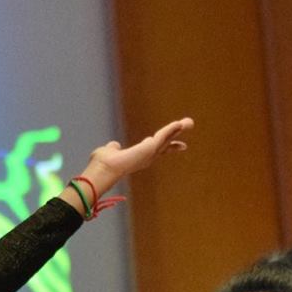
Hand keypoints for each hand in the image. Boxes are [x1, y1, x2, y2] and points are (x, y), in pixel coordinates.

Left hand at [79, 116, 194, 198]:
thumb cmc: (102, 164)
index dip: (168, 145)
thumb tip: (114, 146)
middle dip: (176, 133)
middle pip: (166, 143)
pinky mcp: (150, 148)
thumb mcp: (110, 152)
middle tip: (189, 123)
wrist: (103, 169)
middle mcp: (147, 157)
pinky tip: (179, 123)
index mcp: (139, 157)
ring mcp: (149, 153)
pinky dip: (171, 129)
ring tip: (189, 121)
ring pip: (166, 138)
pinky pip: (163, 135)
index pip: (157, 150)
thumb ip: (114, 148)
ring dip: (177, 128)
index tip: (181, 145)